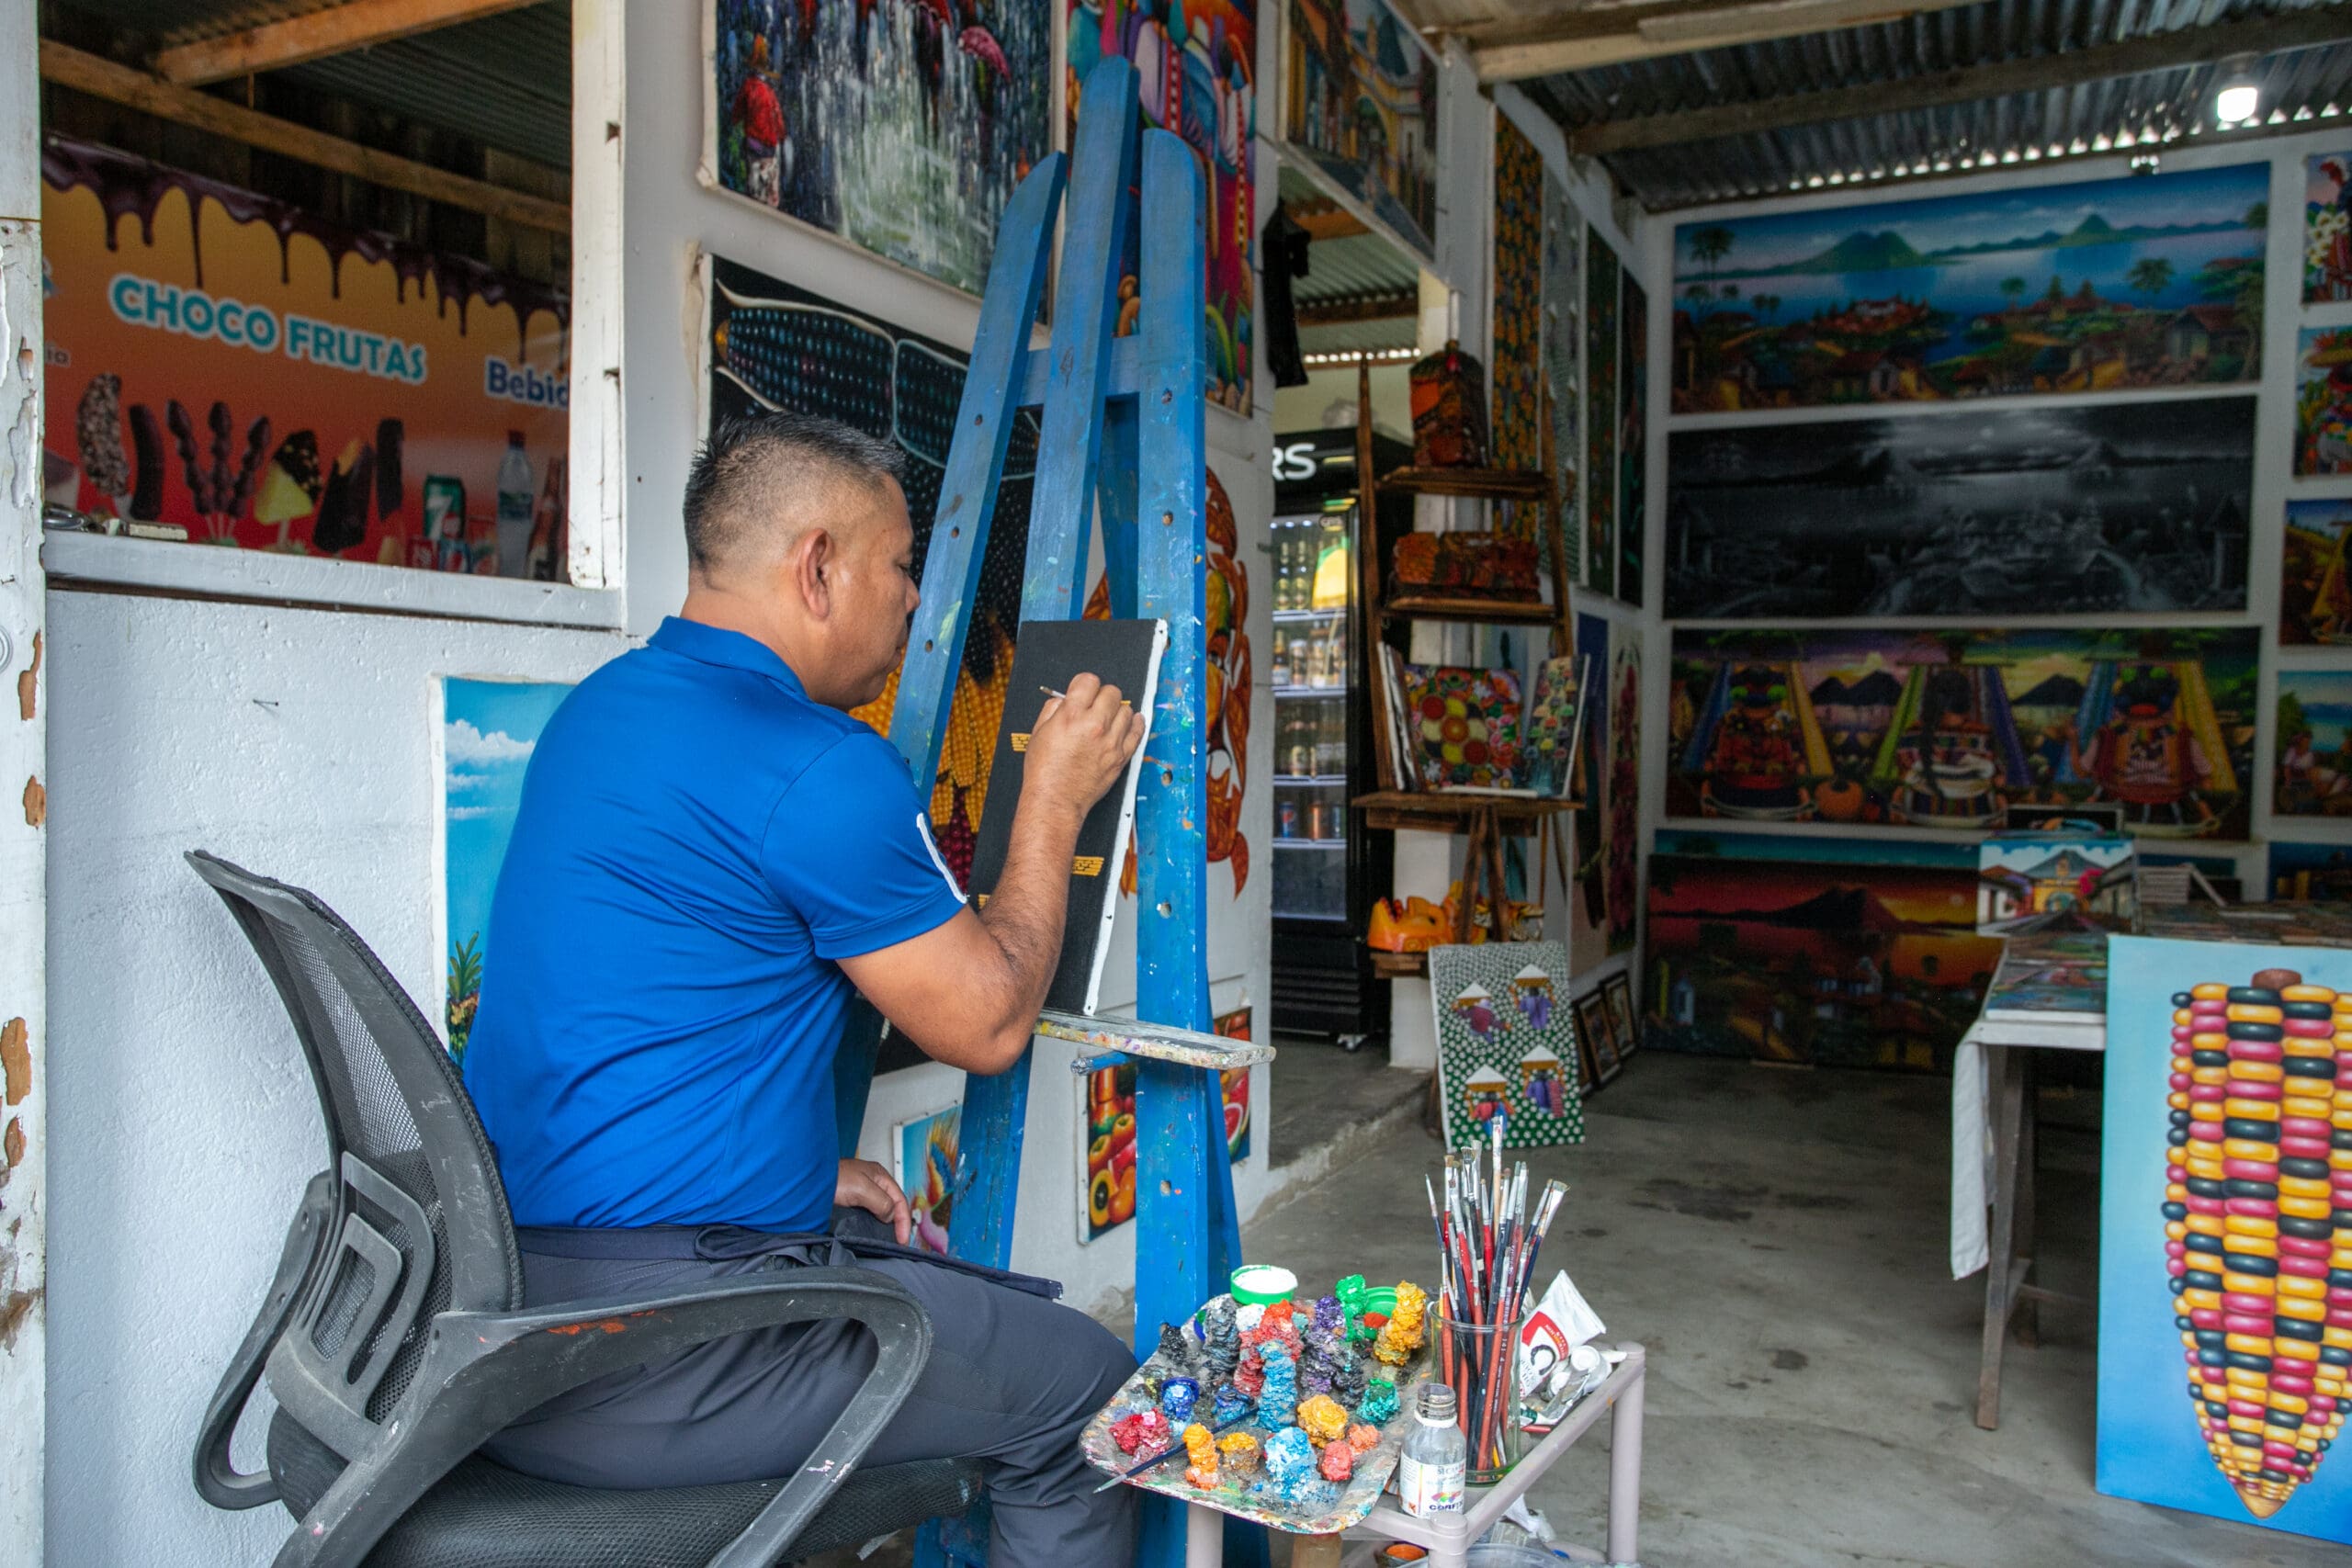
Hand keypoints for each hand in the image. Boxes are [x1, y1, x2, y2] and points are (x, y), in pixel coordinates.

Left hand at [836, 1157, 910, 1244]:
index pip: (899, 1200)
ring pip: (879, 1211)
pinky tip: (869, 1233)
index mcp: (879, 1176)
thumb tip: (890, 1216)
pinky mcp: (848, 1202)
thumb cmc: (830, 1177)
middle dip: (897, 1223)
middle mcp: (871, 1184)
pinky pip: (865, 1215)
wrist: (805, 1180)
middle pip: (891, 1206)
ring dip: (884, 1225)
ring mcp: (859, 1193)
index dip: (904, 1221)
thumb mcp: (862, 1188)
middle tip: (898, 1242)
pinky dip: (871, 1225)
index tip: (903, 1239)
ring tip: (886, 1240)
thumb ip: (881, 1202)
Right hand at [1024, 672, 1147, 823]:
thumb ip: (1053, 710)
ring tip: (1108, 718)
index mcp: (1071, 715)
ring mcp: (1111, 741)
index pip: (1089, 680)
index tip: (1083, 690)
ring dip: (1117, 710)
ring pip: (1127, 709)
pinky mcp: (1120, 756)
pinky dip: (1136, 723)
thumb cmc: (1044, 771)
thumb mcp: (1039, 732)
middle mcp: (1094, 725)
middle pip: (1111, 692)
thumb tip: (1064, 699)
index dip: (1084, 684)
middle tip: (1095, 705)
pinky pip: (1138, 732)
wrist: (1055, 800)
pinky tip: (1131, 721)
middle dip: (1101, 695)